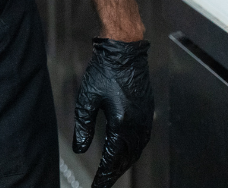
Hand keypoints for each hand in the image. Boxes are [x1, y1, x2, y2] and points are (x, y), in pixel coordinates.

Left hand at [73, 38, 153, 187]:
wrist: (125, 52)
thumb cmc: (105, 71)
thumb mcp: (87, 98)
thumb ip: (83, 126)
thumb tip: (80, 149)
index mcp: (122, 123)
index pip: (112, 158)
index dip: (104, 174)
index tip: (96, 185)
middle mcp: (138, 125)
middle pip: (126, 159)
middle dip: (114, 173)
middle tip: (102, 183)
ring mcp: (146, 119)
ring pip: (136, 151)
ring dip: (124, 164)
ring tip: (111, 173)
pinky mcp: (148, 113)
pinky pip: (141, 140)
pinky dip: (132, 152)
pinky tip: (124, 154)